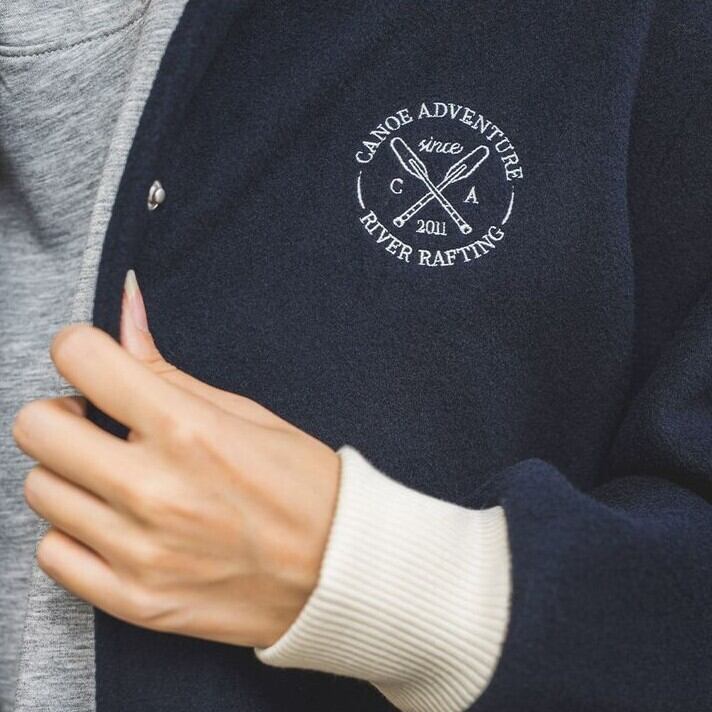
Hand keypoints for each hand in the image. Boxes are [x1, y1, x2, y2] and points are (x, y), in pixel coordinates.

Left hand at [12, 270, 340, 648]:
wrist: (337, 570)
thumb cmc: (304, 485)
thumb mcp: (246, 413)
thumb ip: (168, 368)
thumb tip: (125, 307)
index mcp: (188, 429)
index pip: (80, 359)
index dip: (79, 348)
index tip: (91, 360)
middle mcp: (155, 490)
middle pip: (36, 426)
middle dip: (62, 410)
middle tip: (95, 420)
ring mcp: (140, 551)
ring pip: (39, 489)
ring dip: (71, 472)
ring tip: (115, 476)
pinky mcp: (134, 600)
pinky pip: (52, 554)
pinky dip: (74, 530)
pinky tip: (112, 522)